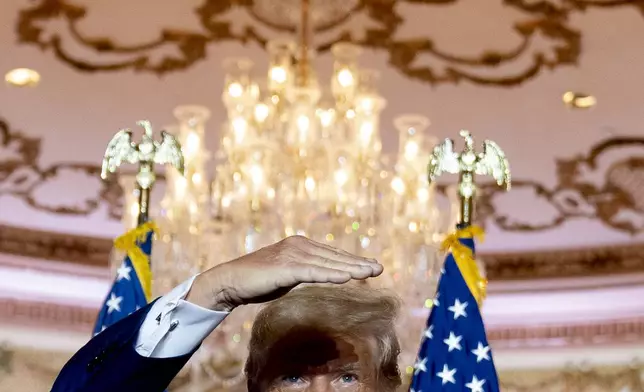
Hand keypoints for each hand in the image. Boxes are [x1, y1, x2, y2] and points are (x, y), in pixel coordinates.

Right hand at [186, 235, 382, 310]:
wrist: (230, 281)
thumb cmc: (258, 280)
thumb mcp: (288, 275)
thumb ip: (306, 272)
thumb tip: (324, 275)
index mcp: (300, 246)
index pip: (331, 254)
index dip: (352, 261)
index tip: (370, 266)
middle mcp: (298, 246)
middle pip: (334, 256)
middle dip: (358, 263)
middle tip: (380, 268)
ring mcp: (292, 254)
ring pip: (328, 263)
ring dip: (351, 268)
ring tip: (370, 272)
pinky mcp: (286, 267)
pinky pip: (314, 272)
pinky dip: (332, 274)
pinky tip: (347, 278)